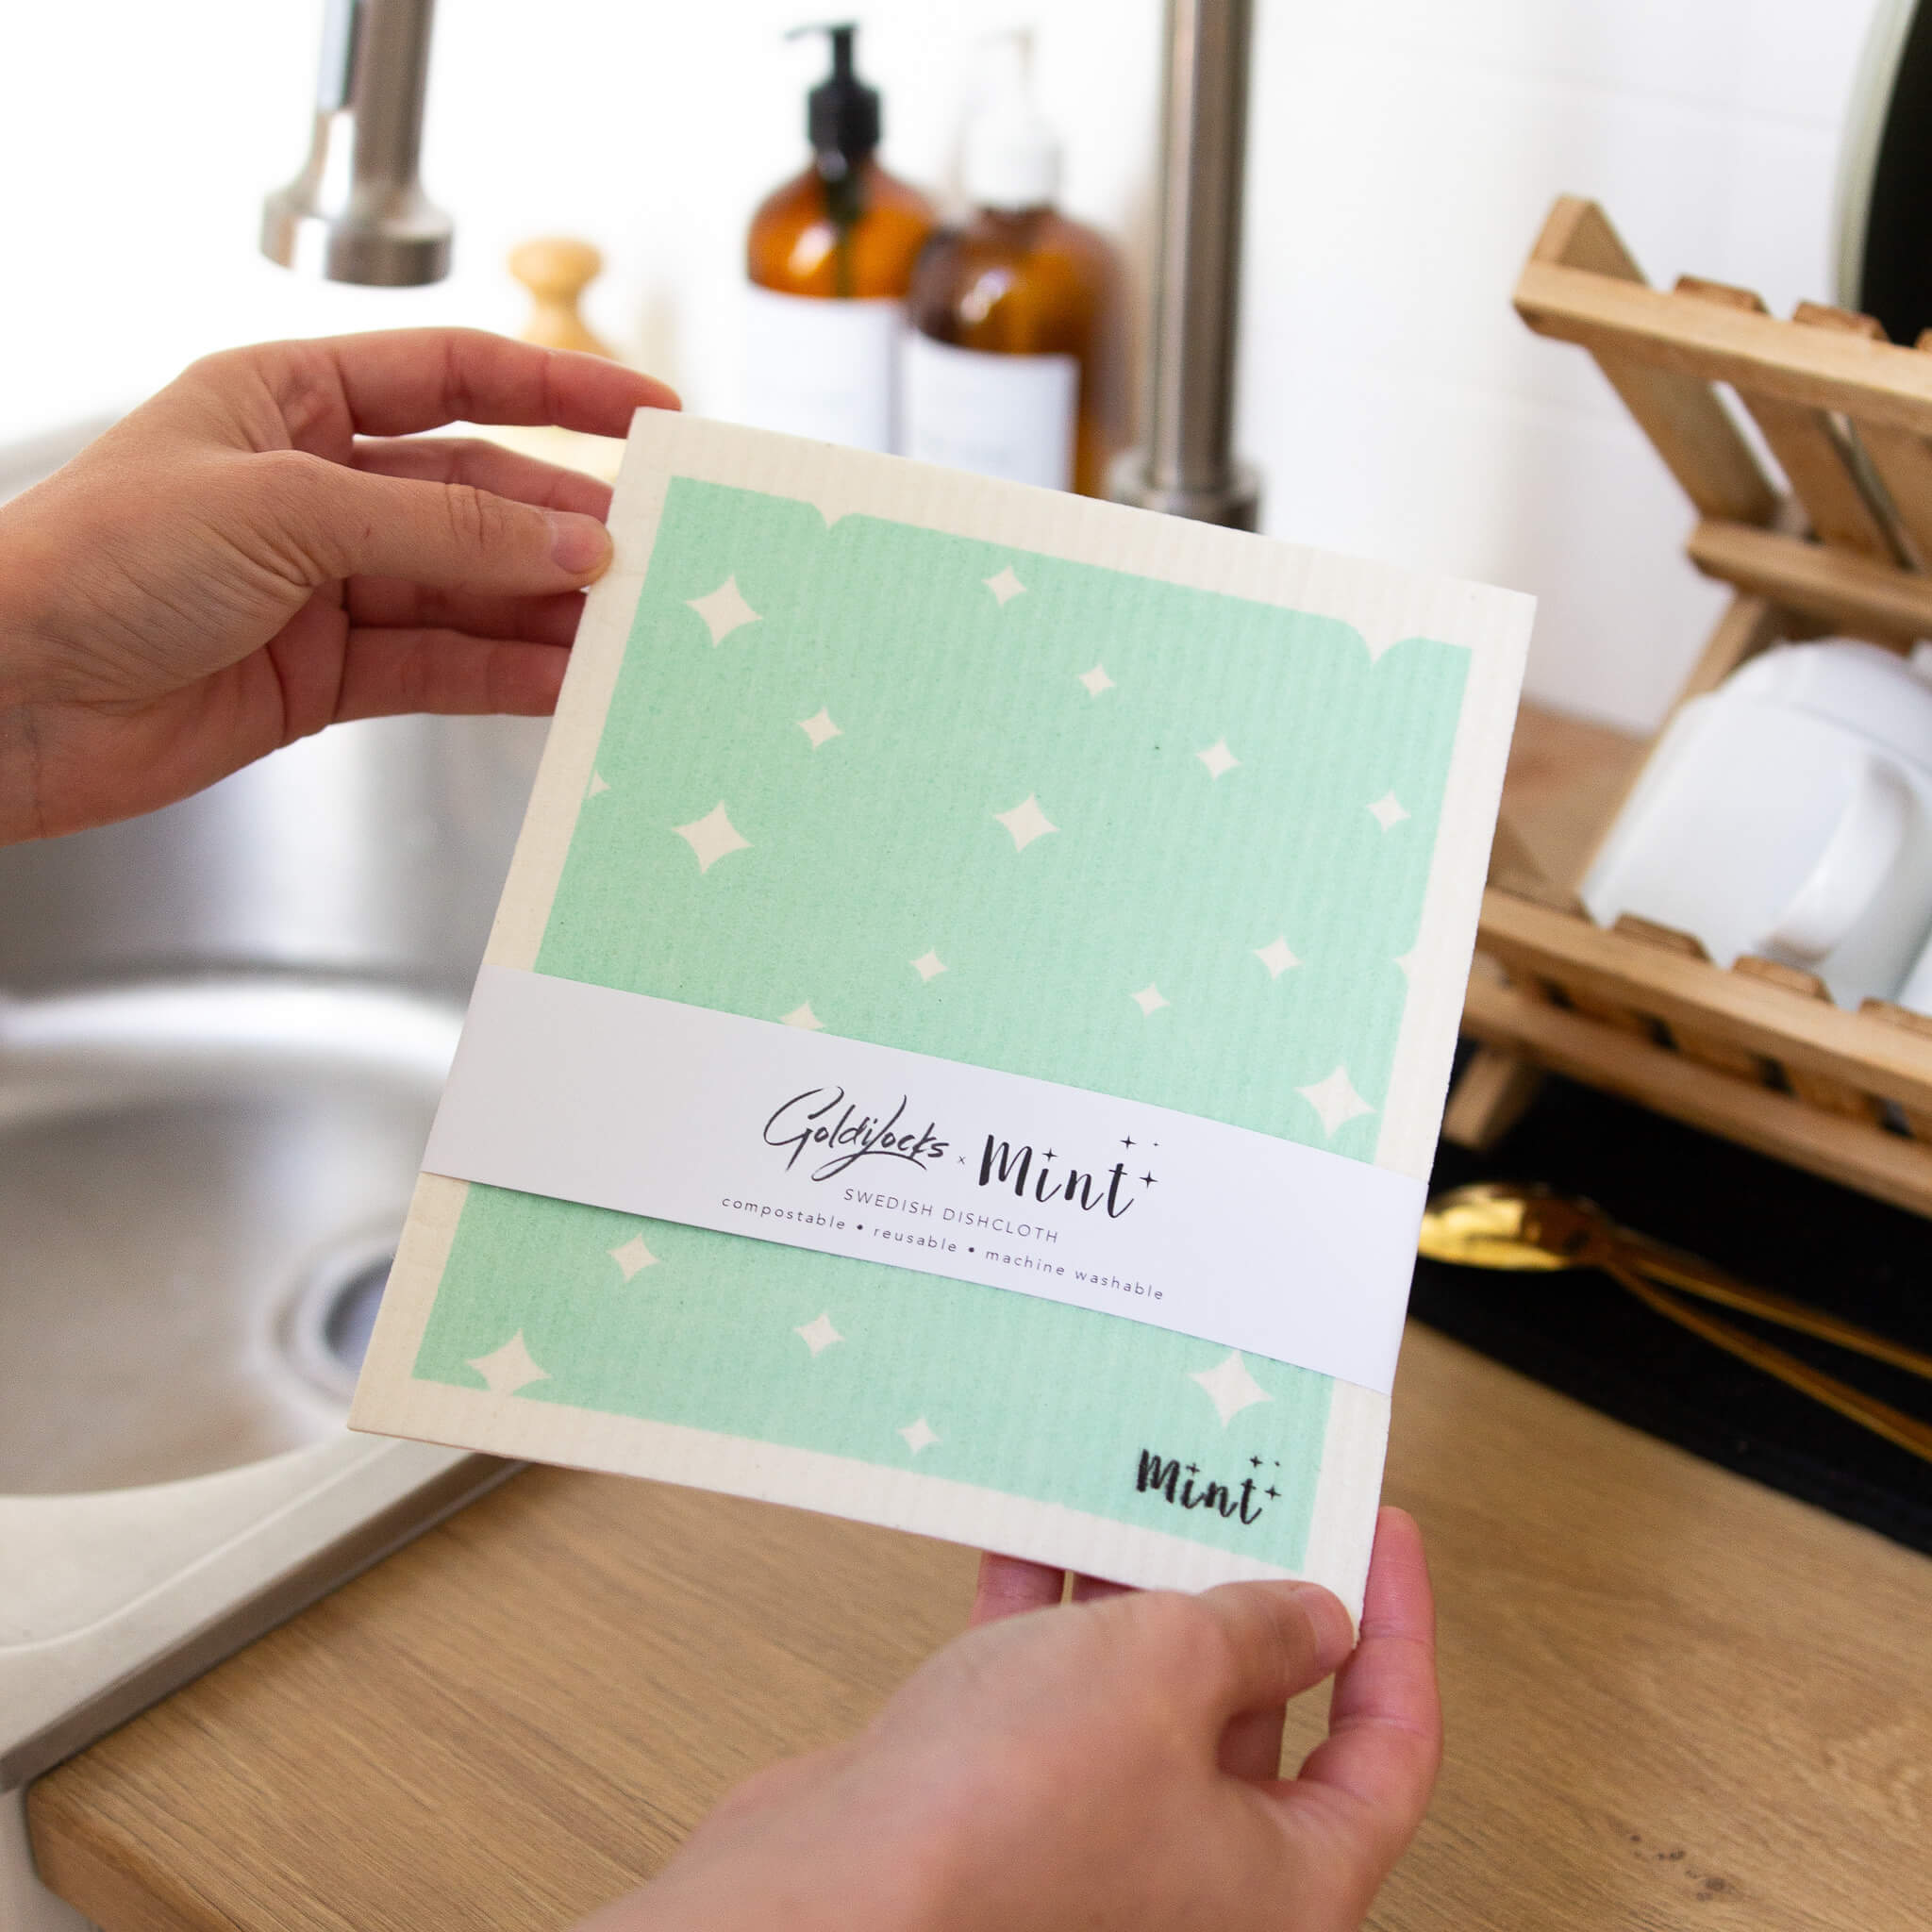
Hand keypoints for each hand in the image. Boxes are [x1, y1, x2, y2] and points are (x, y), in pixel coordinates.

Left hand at [0, 328, 676, 842]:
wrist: (6, 700)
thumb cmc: (93, 563)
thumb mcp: (285, 511)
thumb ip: (443, 528)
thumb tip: (570, 539)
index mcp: (286, 400)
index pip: (454, 378)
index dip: (558, 394)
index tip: (648, 416)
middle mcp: (313, 489)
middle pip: (476, 495)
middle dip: (564, 525)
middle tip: (654, 551)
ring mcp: (324, 587)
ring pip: (470, 592)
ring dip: (548, 611)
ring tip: (628, 628)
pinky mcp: (325, 677)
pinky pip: (441, 668)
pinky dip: (506, 675)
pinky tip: (565, 680)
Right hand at [580, 1508, 1439, 1931]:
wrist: (832, 1893)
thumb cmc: (1002, 1824)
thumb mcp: (1168, 1672)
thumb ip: (1256, 1629)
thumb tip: (1310, 1615)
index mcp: (1283, 1886)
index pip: (1387, 1753)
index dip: (1397, 1633)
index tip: (1379, 1536)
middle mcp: (1197, 1878)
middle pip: (1264, 1715)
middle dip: (1255, 1592)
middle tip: (1255, 1495)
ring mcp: (1098, 1843)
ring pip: (1148, 1695)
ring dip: (1143, 1591)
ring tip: (1146, 1493)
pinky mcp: (1007, 1809)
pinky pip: (1051, 1693)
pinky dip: (1050, 1615)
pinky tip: (1037, 1533)